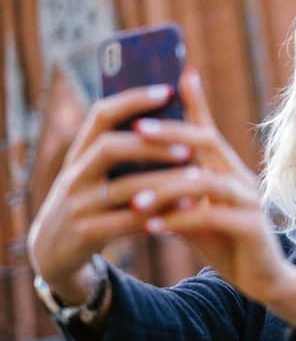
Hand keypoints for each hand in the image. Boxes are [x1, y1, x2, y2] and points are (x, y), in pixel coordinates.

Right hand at [27, 84, 191, 302]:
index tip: (168, 90)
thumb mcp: (96, 173)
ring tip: (198, 179)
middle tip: (189, 148)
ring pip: (124, 189)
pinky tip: (188, 209)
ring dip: (164, 183)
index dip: (134, 99)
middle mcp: (75, 174)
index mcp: (80, 151)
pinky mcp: (86, 233)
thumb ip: (125, 150)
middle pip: (110, 148)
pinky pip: (128, 222)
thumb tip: (173, 119)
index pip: (102, 114)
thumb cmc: (91, 200)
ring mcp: (78, 204)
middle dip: (152, 146)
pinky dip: (160, 214)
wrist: (53, 249)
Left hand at [130, 69, 288, 302]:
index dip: (193, 103)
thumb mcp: (198, 213)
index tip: (173, 77)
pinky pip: (211, 217)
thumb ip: (177, 195)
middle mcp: (241, 178)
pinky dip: (178, 219)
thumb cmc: (227, 241)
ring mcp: (250, 201)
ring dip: (166, 187)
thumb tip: (140, 180)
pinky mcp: (251, 227)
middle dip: (171, 133)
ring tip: (132, 199)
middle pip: (208, 143)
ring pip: (207, 180)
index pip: (208, 130)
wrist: (263, 278)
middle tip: (136, 129)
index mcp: (228, 170)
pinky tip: (151, 226)